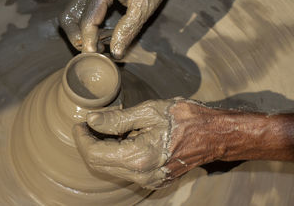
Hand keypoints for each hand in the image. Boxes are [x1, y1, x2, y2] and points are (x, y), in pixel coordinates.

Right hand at [59, 0, 179, 58]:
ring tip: (99, 42)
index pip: (86, 21)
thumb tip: (115, 53)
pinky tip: (103, 30)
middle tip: (95, 49)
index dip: (88, 43)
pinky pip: (81, 7)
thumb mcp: (145, 6)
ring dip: (80, 31)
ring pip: (72, 12)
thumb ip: (128, 30)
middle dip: (77, 37)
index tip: (95, 57)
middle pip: (68, 17)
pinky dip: (87, 22)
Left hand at [74, 98, 293, 188]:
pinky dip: (115, 155)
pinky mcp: (153, 179)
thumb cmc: (184, 119)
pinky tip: (120, 138)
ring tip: (104, 128)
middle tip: (88, 125)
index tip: (79, 123)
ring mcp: (148, 180)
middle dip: (88, 144)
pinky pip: (124, 170)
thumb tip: (92, 120)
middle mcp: (141, 175)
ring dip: (101, 150)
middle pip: (99, 165)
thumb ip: (117, 119)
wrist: (213, 135)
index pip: (95, 154)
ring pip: (110, 169)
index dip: (82, 138)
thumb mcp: (148, 111)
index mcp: (138, 157)